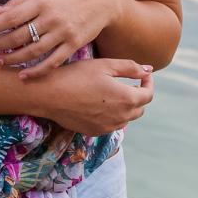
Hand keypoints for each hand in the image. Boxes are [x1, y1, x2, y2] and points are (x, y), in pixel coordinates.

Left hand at [0, 0, 122, 78]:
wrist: (102, 0)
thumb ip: (19, 3)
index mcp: (41, 2)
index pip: (10, 17)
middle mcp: (51, 18)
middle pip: (18, 36)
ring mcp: (63, 33)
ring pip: (33, 51)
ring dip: (13, 58)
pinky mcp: (73, 45)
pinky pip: (52, 61)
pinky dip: (37, 71)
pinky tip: (23, 75)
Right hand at [26, 58, 154, 136]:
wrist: (49, 95)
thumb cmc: (77, 75)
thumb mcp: (105, 65)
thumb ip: (130, 68)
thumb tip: (148, 69)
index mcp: (127, 98)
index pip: (148, 95)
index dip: (148, 83)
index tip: (142, 75)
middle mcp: (121, 117)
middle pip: (140, 108)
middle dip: (138, 95)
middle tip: (128, 81)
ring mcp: (108, 127)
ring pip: (126, 118)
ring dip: (126, 106)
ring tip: (114, 92)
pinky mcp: (95, 131)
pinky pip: (112, 124)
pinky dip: (113, 115)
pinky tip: (100, 103)